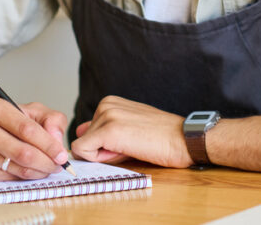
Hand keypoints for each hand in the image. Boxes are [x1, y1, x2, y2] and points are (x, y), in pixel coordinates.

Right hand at [0, 98, 68, 180]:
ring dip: (38, 172)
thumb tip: (57, 139)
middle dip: (47, 162)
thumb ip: (48, 118)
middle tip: (58, 165)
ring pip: (17, 168)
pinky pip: (7, 178)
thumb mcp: (23, 109)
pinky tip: (28, 170)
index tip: (62, 154)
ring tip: (47, 168)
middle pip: (23, 152)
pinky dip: (23, 176)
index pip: (28, 130)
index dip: (49, 145)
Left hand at [70, 96, 190, 167]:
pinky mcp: (109, 130)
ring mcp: (107, 115)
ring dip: (104, 155)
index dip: (104, 146)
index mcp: (109, 102)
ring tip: (132, 146)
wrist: (183, 139)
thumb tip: (78, 132)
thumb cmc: (159, 137)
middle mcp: (105, 104)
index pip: (88, 133)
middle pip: (85, 140)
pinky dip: (98, 159)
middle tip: (131, 145)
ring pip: (84, 147)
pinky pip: (82, 151)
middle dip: (102, 150)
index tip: (128, 141)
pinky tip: (124, 151)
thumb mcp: (127, 128)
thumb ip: (101, 129)